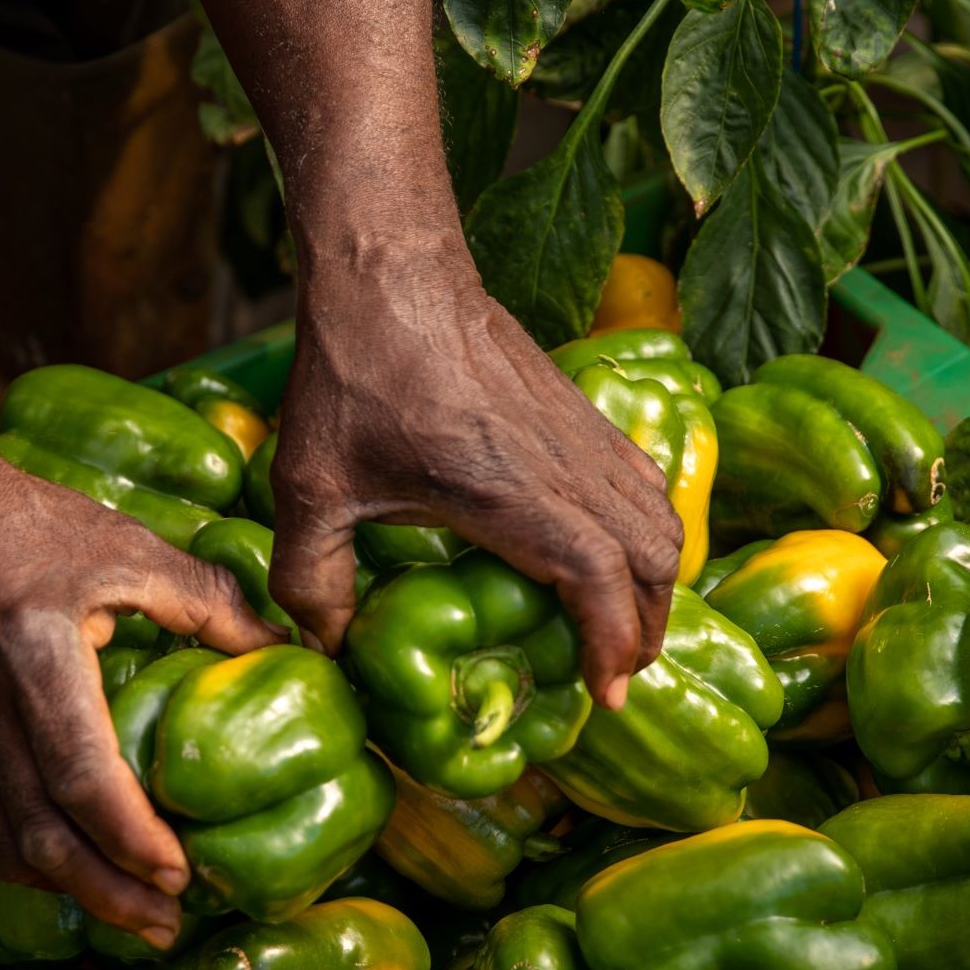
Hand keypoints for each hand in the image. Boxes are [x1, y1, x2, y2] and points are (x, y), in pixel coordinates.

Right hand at [0, 441, 282, 947]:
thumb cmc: (26, 524)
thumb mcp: (126, 548)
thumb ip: (207, 601)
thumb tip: (286, 644)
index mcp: (36, 663)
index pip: (83, 779)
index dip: (132, 838)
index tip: (181, 871)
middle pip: (44, 838)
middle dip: (110, 894)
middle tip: (171, 922)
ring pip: (10, 847)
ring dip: (73, 893)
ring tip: (136, 916)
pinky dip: (31, 869)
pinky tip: (75, 878)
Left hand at [268, 238, 681, 707]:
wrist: (389, 271)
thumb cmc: (353, 377)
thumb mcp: (310, 489)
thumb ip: (312, 578)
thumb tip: (324, 647)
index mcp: (512, 494)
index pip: (601, 583)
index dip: (613, 647)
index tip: (604, 698)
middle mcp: (565, 465)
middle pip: (654, 558)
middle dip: (647, 626)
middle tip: (615, 673)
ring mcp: (580, 431)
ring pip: (660, 515)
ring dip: (656, 578)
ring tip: (623, 624)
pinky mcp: (577, 407)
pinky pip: (642, 477)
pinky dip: (646, 526)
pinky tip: (609, 549)